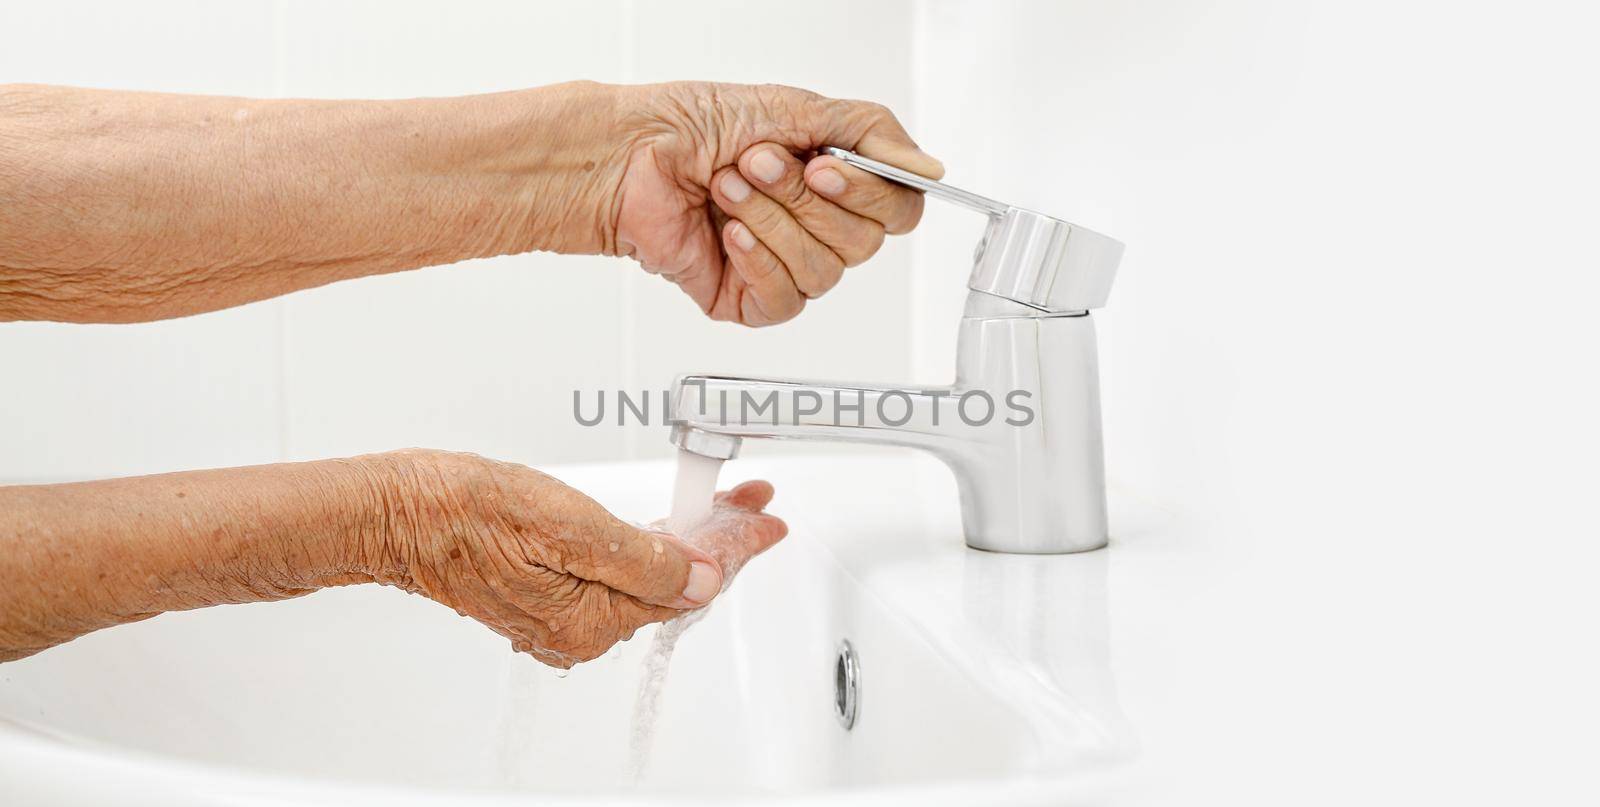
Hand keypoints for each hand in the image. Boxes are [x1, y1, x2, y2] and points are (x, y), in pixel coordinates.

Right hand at [356, 450, 784, 667]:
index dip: (735, 546)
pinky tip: (666, 530)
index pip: (689, 586)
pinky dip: (650, 549)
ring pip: (649, 580)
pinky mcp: (545, 595)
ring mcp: (562, 615)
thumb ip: (645, 559)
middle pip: (674, 586)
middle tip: (751, 503)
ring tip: (722, 507)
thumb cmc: (466, 512)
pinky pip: (618, 577)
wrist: (398, 514)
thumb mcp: (569, 525)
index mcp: (591, 620)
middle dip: (719, 542)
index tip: (767, 520)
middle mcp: (579, 630)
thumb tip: (702, 579)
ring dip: (689, 542)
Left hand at [607, 82, 943, 325]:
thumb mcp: (796, 107)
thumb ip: (871, 134)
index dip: (869, 193)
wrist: (629, 155)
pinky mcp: (751, 300)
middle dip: (804, 200)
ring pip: (824, 270)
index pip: (898, 210)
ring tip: (727, 188)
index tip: (825, 167)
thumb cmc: (695, 125)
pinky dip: (758, 259)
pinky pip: (786, 298)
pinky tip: (728, 233)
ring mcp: (786, 266)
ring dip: (772, 222)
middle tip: (756, 163)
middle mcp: (817, 226)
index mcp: (836, 181)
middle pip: (864, 242)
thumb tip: (929, 171)